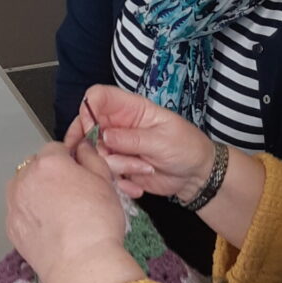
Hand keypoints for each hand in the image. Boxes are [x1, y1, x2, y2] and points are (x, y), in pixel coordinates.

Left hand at [6, 141, 143, 282]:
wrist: (82, 264)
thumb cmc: (96, 224)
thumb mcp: (105, 182)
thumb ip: (91, 159)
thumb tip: (83, 149)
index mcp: (49, 163)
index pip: (55, 148)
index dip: (69, 159)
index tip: (77, 171)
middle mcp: (26, 180)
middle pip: (36, 167)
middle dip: (50, 174)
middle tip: (72, 193)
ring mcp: (15, 204)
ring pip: (24, 187)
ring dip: (37, 192)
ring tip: (59, 210)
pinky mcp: (11, 227)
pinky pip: (19, 211)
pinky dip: (31, 214)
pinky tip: (51, 226)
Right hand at [64, 86, 216, 202]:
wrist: (195, 176)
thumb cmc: (187, 148)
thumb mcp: (162, 141)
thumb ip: (132, 139)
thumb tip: (104, 134)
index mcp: (131, 109)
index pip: (98, 97)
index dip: (88, 109)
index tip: (92, 129)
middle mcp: (119, 126)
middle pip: (86, 126)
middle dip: (91, 145)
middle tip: (108, 156)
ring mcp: (116, 147)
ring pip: (94, 154)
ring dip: (115, 166)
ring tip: (144, 167)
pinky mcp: (118, 167)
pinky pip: (104, 174)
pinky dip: (118, 182)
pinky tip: (137, 186)